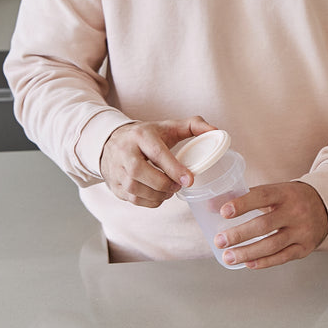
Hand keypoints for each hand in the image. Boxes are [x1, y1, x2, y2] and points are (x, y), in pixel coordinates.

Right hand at [99, 117, 213, 207]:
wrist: (110, 142)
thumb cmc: (146, 136)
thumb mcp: (168, 127)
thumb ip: (194, 126)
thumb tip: (216, 132)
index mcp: (140, 136)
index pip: (157, 154)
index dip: (174, 169)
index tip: (189, 180)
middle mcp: (124, 152)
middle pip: (142, 174)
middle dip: (165, 184)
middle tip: (179, 185)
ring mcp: (116, 170)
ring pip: (136, 189)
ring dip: (158, 195)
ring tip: (169, 190)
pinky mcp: (114, 186)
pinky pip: (133, 200)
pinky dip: (149, 202)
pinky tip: (158, 195)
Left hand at [213, 181, 327, 269]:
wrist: (326, 204)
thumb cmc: (291, 198)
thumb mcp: (274, 191)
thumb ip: (246, 198)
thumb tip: (211, 206)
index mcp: (285, 193)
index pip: (262, 196)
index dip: (242, 204)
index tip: (223, 211)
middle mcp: (295, 212)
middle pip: (264, 225)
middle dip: (239, 234)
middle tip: (220, 241)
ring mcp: (302, 231)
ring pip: (272, 245)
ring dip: (247, 252)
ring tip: (228, 257)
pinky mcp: (305, 247)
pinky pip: (282, 257)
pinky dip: (264, 262)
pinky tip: (248, 263)